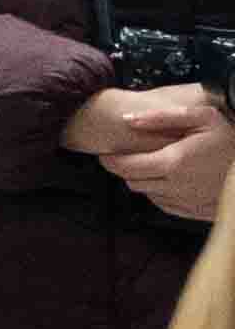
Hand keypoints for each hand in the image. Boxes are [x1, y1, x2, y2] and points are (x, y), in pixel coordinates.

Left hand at [79, 84, 234, 222]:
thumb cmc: (232, 135)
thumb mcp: (202, 116)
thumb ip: (162, 116)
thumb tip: (128, 120)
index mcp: (174, 163)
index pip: (124, 167)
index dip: (109, 160)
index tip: (105, 153)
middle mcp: (177, 186)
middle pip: (133, 182)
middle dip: (126, 169)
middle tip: (129, 156)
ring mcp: (188, 202)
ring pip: (148, 194)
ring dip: (145, 181)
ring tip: (154, 165)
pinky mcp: (198, 212)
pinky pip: (167, 206)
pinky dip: (161, 194)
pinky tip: (171, 180)